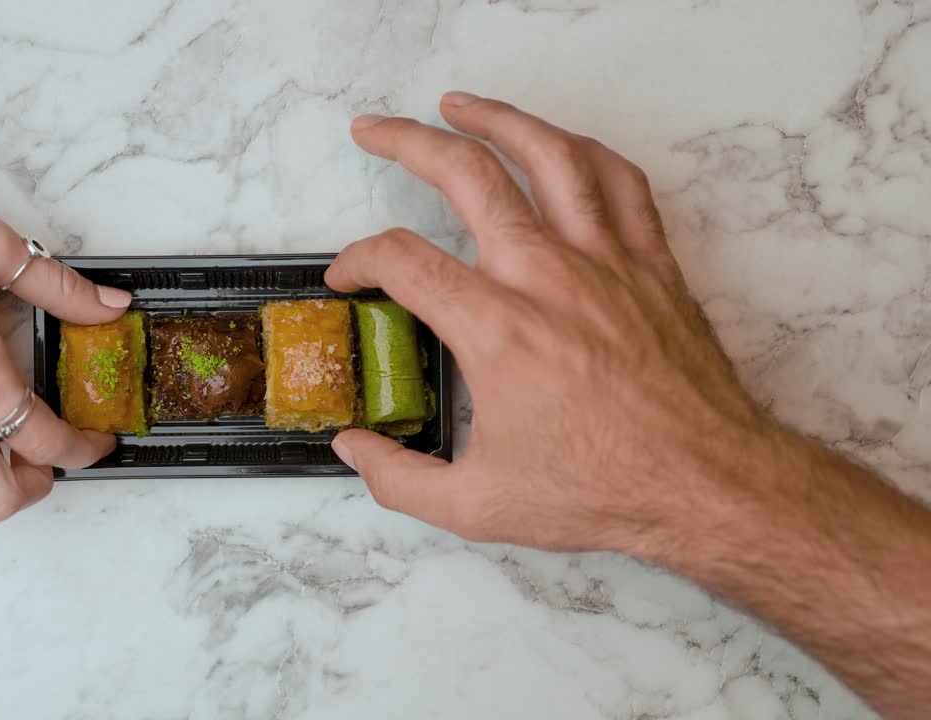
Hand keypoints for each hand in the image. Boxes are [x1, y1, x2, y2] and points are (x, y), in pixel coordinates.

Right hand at [328, 92, 776, 553]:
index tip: (349, 275)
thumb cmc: (604, 488)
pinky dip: (583, 151)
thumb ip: (398, 478)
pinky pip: (619, 182)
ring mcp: (604, 261)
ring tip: (460, 106)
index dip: (359, 259)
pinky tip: (560, 145)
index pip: (404, 261)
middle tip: (375, 132)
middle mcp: (547, 277)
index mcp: (497, 330)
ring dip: (496, 120)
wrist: (705, 483)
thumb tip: (354, 450)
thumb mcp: (476, 505)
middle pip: (466, 175)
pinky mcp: (650, 264)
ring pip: (547, 155)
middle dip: (407, 142)